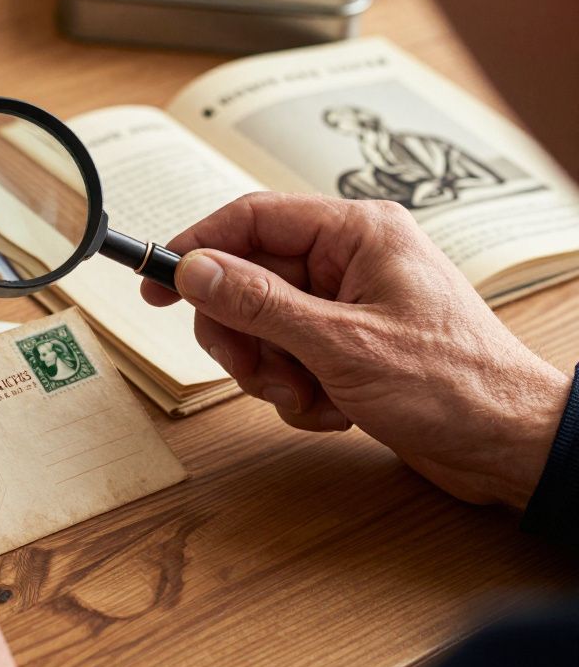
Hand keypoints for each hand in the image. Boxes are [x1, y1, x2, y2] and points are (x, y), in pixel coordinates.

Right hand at [141, 192, 568, 508]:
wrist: (509, 446)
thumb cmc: (452, 385)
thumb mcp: (340, 344)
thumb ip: (259, 303)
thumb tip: (194, 270)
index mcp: (356, 234)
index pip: (251, 220)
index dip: (197, 249)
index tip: (156, 285)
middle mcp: (350, 260)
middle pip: (248, 280)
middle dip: (242, 335)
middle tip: (253, 371)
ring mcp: (348, 304)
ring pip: (262, 326)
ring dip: (271, 372)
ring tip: (307, 398)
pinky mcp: (348, 345)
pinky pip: (288, 359)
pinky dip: (297, 391)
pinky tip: (333, 411)